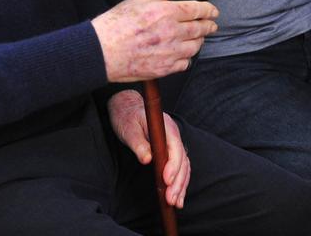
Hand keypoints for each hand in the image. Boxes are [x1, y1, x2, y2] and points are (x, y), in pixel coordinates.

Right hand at [92, 0, 217, 81]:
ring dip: (199, 41)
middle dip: (209, 26)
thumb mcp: (136, 1)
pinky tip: (184, 55)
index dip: (208, 10)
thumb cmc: (115, 24)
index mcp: (166, 12)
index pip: (196, 9)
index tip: (213, 11)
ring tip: (198, 39)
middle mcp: (172, 32)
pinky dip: (187, 58)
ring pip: (195, 47)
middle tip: (212, 25)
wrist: (102, 51)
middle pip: (200, 29)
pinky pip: (185, 63)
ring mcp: (170, 52)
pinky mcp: (165, 68)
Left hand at [108, 91, 189, 207]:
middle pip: (182, 160)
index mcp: (166, 126)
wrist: (127, 108)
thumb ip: (138, 143)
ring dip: (181, 185)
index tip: (167, 180)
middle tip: (170, 199)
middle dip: (178, 181)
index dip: (173, 165)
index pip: (175, 147)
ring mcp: (174, 143)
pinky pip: (180, 168)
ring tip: (175, 203)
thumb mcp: (128, 128)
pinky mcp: (171, 151)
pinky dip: (180, 183)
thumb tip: (147, 158)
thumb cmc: (126, 117)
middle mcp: (174, 135)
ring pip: (184, 167)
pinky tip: (178, 197)